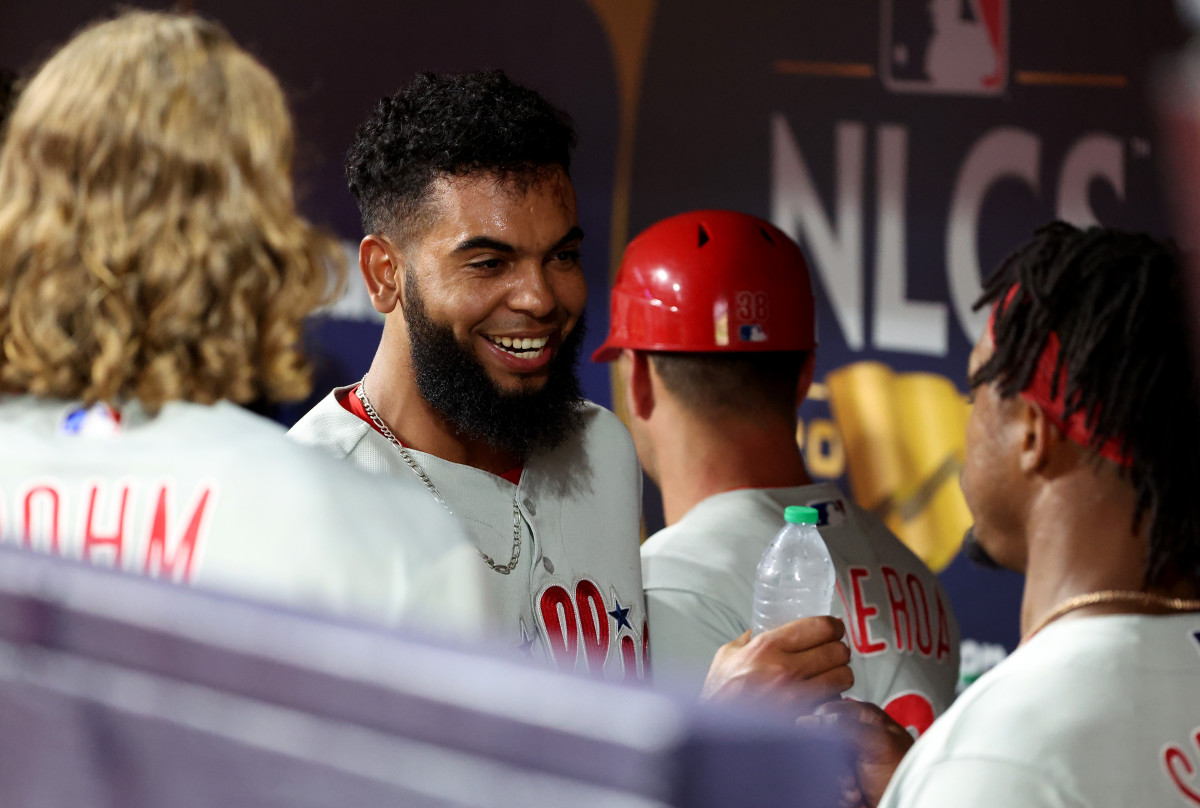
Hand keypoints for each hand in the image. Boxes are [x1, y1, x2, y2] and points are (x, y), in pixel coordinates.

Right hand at [699, 616, 853, 716]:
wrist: (716, 733)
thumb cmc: (718, 695)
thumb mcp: (727, 655)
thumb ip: (750, 639)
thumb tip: (767, 627)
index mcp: (766, 647)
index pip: (820, 627)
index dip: (833, 625)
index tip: (833, 627)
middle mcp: (786, 670)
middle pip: (838, 651)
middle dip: (839, 649)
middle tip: (833, 650)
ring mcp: (797, 697)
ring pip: (843, 677)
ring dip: (840, 673)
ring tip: (831, 673)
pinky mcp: (804, 718)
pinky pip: (833, 701)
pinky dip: (833, 697)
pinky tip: (823, 695)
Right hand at [804, 699, 913, 807]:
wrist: (905, 807)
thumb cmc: (901, 773)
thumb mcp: (876, 743)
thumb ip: (843, 726)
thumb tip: (805, 720)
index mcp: (863, 716)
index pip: (827, 709)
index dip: (822, 726)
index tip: (827, 742)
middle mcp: (854, 734)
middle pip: (821, 740)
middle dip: (831, 761)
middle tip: (849, 773)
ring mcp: (849, 758)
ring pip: (821, 764)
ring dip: (837, 780)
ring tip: (856, 788)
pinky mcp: (844, 779)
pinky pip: (826, 782)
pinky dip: (838, 793)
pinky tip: (856, 796)